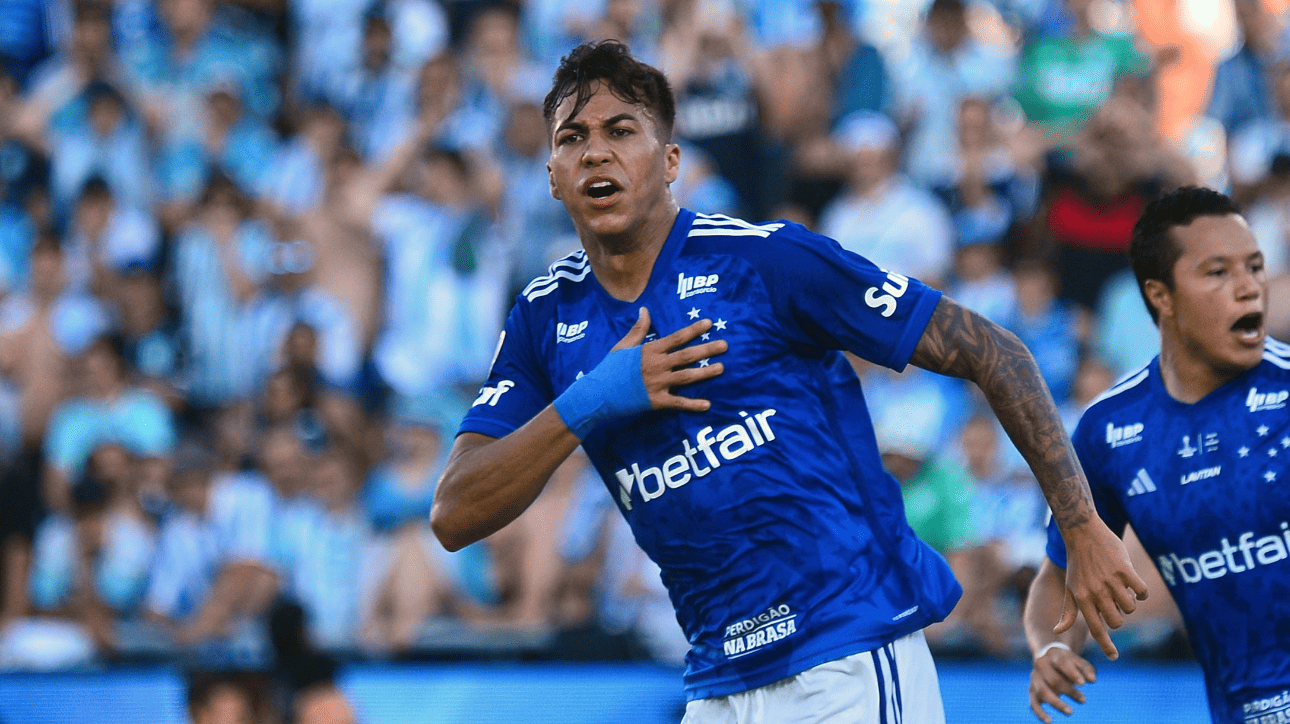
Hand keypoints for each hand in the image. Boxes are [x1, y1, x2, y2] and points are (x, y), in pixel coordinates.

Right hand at [614, 307, 727, 412]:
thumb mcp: (622, 346)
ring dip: (705, 373)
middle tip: (725, 345)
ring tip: (721, 368)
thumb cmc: (609, 369)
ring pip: (687, 376)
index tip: (709, 324)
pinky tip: (708, 405)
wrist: (598, 393)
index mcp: (650, 350)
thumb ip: (638, 329)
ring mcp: (658, 383)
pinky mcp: (656, 401)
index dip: (694, 330)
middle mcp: (657, 365)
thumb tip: (645, 309)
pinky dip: (693, 405)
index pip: (676, 338)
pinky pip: (678, 403)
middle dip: (707, 350)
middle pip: (687, 356)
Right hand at [1029, 644, 1096, 721]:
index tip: (1083, 684)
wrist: (1049, 659)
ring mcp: (1035, 678)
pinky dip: (1040, 713)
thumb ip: (1086, 669)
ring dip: (1056, 703)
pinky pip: (1033, 703)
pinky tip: (1050, 722)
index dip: (1072, 674)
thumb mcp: (1078, 662)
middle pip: (1053, 680)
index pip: (1062, 664)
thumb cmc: (1069, 663)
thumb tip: (1092, 680)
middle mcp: (1041, 665)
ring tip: (1070, 712)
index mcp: (1053, 655)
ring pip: (1042, 692)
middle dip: (1069, 691)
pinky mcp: (1032, 691)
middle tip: (1083, 700)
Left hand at [1055, 519, 1147, 658]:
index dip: (1105, 645)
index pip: (1096, 629)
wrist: (1082, 534)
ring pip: (1130, 608)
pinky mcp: (1124, 569)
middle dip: (1119, 617)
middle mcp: (1096, 592)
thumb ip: (1067, 611)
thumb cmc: (1076, 563)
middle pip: (1117, 622)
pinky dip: (1141, 591)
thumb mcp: (1069, 588)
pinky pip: (1141, 591)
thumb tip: (1057, 631)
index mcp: (1082, 598)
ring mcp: (1111, 580)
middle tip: (1114, 603)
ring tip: (1122, 591)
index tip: (1114, 657)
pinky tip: (1134, 584)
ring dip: (1130, 603)